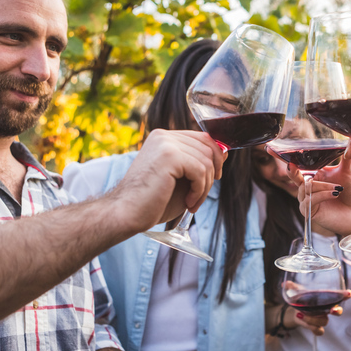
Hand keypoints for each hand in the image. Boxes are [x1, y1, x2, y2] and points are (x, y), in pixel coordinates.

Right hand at [110, 129, 225, 232]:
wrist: (126, 214)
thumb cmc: (152, 202)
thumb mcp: (182, 180)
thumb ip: (200, 164)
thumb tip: (224, 152)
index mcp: (164, 138)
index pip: (202, 138)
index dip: (214, 158)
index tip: (212, 179)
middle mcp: (164, 136)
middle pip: (208, 148)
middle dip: (210, 176)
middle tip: (199, 196)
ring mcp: (165, 143)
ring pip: (206, 161)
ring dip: (204, 187)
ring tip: (192, 202)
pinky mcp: (169, 156)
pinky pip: (200, 171)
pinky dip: (200, 190)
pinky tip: (189, 203)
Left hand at [282, 290, 350, 335]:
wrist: (295, 311)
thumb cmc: (301, 299)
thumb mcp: (297, 292)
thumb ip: (292, 288)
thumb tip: (285, 283)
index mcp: (326, 299)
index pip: (339, 296)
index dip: (345, 295)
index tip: (348, 293)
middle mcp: (327, 309)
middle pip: (338, 311)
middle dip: (337, 311)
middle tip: (332, 310)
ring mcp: (322, 319)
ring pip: (324, 322)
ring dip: (313, 319)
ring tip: (301, 314)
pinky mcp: (316, 327)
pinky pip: (319, 331)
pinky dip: (310, 327)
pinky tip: (301, 320)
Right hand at [287, 141, 350, 236]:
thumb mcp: (350, 172)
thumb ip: (349, 156)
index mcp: (313, 176)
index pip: (296, 166)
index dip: (286, 161)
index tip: (276, 153)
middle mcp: (306, 188)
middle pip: (297, 176)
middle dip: (298, 172)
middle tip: (304, 167)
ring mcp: (306, 200)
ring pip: (306, 188)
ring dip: (323, 185)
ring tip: (339, 188)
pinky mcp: (309, 211)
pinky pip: (311, 200)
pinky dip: (323, 194)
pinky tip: (335, 193)